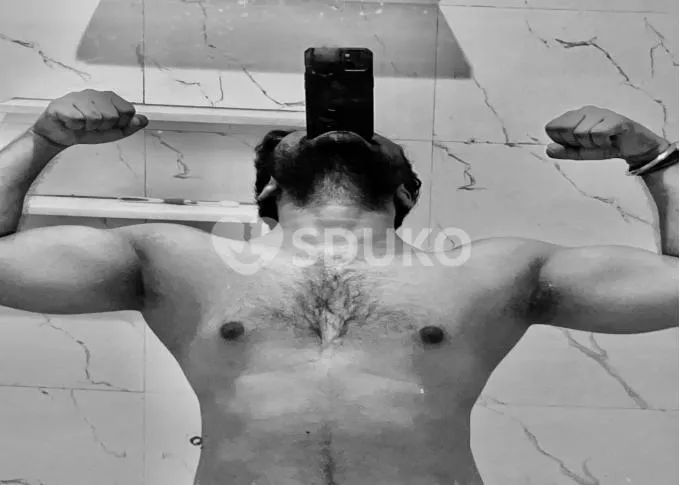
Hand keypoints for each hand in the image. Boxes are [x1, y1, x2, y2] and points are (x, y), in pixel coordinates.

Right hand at [30, 90, 147, 147]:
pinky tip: (70, 123)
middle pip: (113, 116)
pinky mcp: (62, 104)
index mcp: (108, 97)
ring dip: (89, 128)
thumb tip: (145, 120)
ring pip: (95, 118)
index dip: (121, 123)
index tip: (110, 125)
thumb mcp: (112, 131)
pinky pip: (78, 120)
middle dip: (104, 127)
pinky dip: (75, 127)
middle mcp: (94, 94)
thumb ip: (129, 126)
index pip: (128, 110)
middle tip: (93, 126)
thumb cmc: (86, 130)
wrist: (59, 135)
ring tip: (82, 125)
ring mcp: (77, 97)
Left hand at [544, 106, 669, 164]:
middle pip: (564, 130)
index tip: (578, 143)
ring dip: (592, 144)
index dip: (562, 141)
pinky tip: (611, 139)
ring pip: (581, 133)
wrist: (634, 148)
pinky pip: (597, 134)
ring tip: (603, 140)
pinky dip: (603, 142)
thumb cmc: (606, 145)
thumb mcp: (582, 152)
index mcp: (573, 116)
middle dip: (576, 143)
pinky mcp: (615, 119)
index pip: (551, 128)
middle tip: (592, 142)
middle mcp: (585, 111)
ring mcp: (600, 113)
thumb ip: (564, 151)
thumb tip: (548, 149)